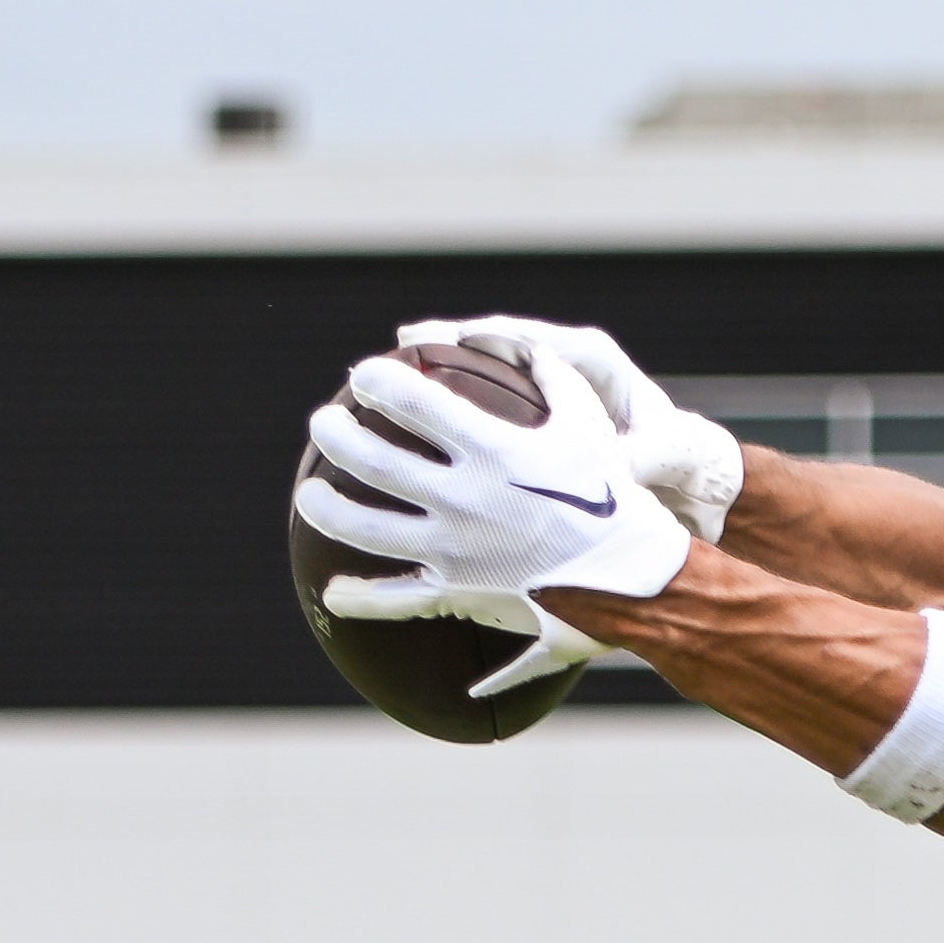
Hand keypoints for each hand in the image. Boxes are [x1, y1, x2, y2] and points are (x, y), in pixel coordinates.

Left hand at [296, 344, 695, 698]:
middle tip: (324, 425)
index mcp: (489, 449)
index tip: (364, 377)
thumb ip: (549, 377)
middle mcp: (461, 497)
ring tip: (310, 496)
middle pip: (369, 459)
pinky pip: (396, 599)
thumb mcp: (589, 425)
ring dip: (325, 509)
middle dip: (334, 435)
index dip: (376, 381)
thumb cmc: (616, 497)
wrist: (633, 577)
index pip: (409, 400)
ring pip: (363, 528)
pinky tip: (335, 594)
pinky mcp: (458, 592)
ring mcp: (453, 549)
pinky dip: (360, 599)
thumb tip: (521, 343)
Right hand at [396, 316, 744, 541]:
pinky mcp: (536, 413)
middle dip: (447, 340)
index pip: (533, 340)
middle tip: (400, 345)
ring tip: (387, 373)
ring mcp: (548, 388)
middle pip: (496, 342)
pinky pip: (486, 400)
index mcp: (595, 361)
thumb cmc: (675, 457)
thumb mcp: (661, 455)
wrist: (684, 469)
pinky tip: (409, 426)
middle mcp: (567, 364)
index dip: (488, 336)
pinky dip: (451, 407)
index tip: (446, 338)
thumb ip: (638, 455)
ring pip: (484, 369)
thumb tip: (614, 468)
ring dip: (439, 371)